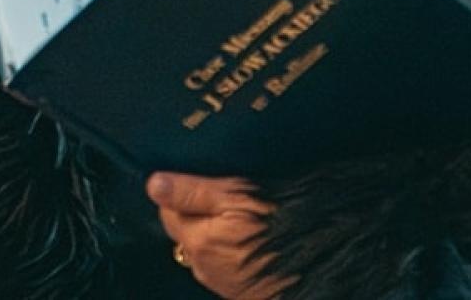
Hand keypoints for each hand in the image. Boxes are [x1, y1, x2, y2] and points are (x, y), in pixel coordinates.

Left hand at [148, 172, 291, 299]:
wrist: (315, 259)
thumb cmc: (278, 225)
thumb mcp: (235, 196)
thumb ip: (192, 191)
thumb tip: (154, 184)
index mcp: (196, 240)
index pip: (168, 211)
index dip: (181, 193)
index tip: (201, 182)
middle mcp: (202, 266)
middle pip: (186, 232)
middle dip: (197, 215)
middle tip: (225, 198)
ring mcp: (221, 282)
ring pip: (205, 251)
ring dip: (215, 235)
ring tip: (242, 219)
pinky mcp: (238, 291)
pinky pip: (224, 266)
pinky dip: (231, 253)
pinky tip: (250, 241)